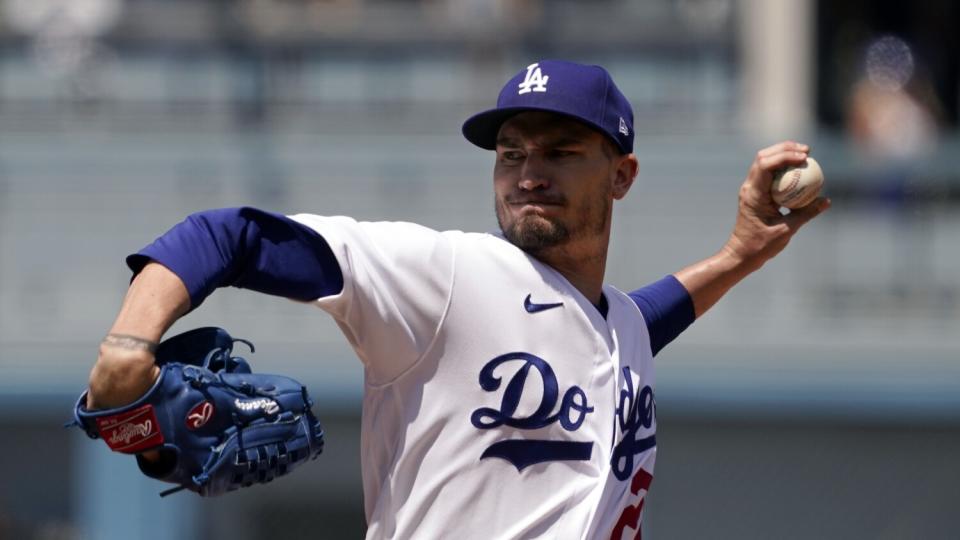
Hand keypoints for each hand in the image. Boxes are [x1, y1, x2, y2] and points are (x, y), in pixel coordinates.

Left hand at [723, 141, 830, 270]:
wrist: (741, 254)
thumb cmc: (760, 245)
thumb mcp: (786, 230)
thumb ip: (806, 213)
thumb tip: (826, 200)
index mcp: (754, 194)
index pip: (766, 165)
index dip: (785, 155)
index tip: (805, 156)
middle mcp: (749, 187)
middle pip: (764, 157)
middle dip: (785, 149)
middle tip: (807, 150)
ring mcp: (751, 189)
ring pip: (764, 163)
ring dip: (783, 155)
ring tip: (804, 155)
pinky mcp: (755, 193)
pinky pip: (769, 174)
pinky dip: (782, 168)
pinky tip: (798, 170)